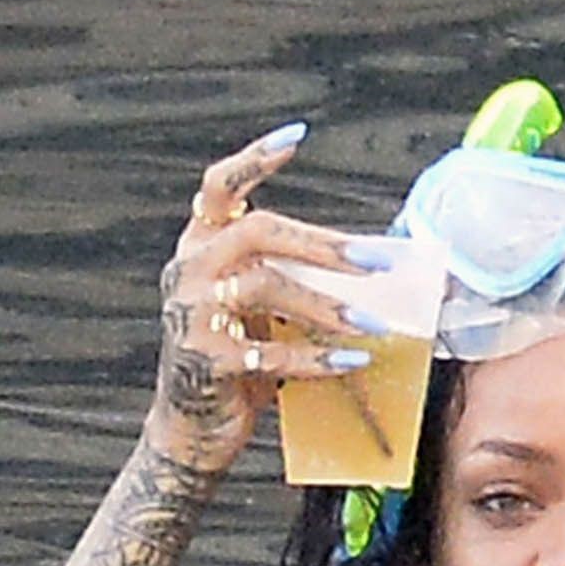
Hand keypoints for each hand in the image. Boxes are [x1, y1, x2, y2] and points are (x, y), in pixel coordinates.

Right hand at [150, 123, 392, 471]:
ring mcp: (189, 315)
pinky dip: (318, 358)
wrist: (190, 430)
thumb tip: (374, 267)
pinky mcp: (203, 361)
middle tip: (376, 264)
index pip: (220, 188)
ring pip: (265, 287)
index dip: (254, 159)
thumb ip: (296, 283)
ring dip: (328, 306)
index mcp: (200, 248)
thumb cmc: (238, 363)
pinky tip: (355, 362)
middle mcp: (188, 271)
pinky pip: (269, 353)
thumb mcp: (262, 315)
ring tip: (375, 325)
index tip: (296, 136)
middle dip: (323, 244)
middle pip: (258, 232)